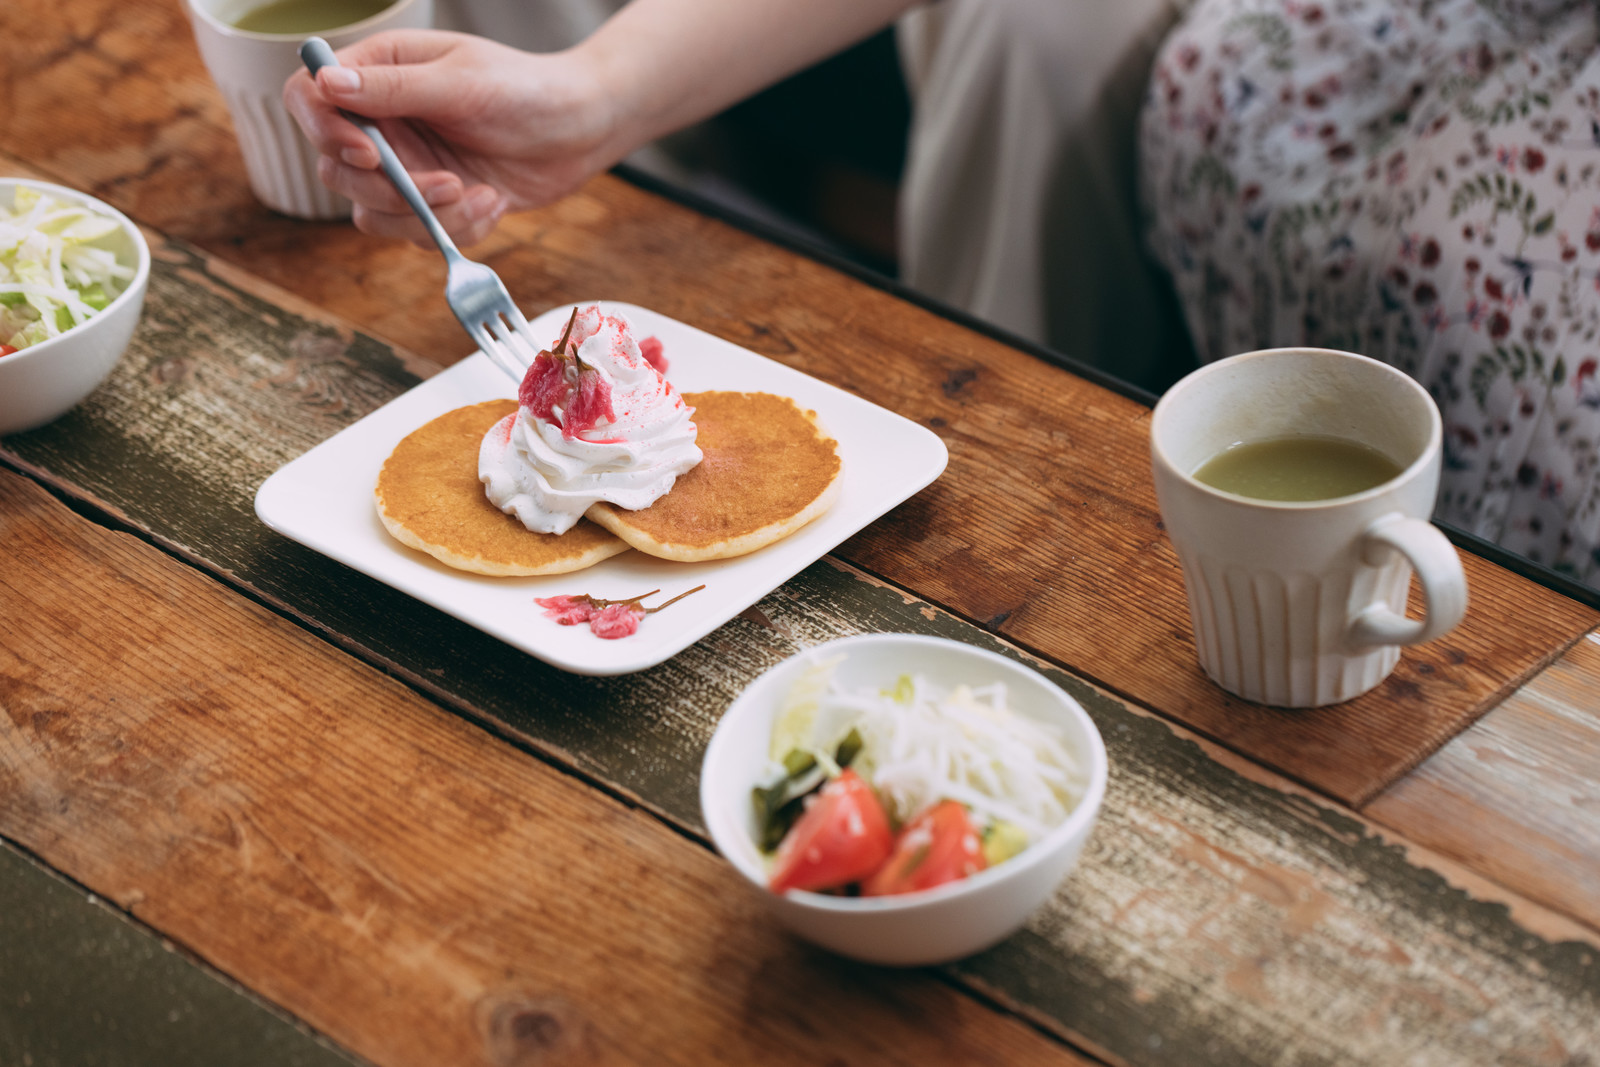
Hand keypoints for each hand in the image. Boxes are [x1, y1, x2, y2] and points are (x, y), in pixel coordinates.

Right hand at [283, 30, 620, 246]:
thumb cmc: (525, 90)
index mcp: (378, 72)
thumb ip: (395, 88)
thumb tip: (327, 83)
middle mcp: (382, 121)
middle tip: (447, 185)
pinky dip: (457, 230)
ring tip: (481, 196)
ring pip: (372, 214)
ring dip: (427, 218)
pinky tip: (494, 203)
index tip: (368, 155)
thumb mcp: (462, 83)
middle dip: (391, 191)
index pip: (310, 98)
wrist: (581, 130)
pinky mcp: (433, 204)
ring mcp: (405, 166)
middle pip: (336, 171)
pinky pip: (417, 236)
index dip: (324, 132)